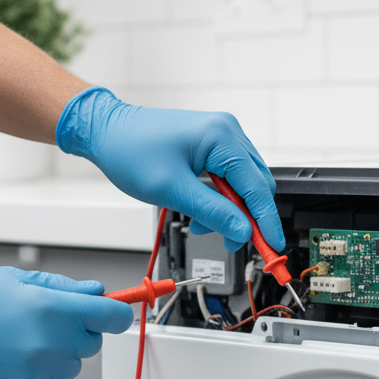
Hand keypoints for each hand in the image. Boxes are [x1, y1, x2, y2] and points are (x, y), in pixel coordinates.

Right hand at [0, 267, 133, 378]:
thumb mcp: (13, 279)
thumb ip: (61, 288)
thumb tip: (94, 292)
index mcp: (51, 309)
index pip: (112, 317)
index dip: (116, 314)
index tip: (116, 314)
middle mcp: (49, 343)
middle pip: (90, 345)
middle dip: (75, 334)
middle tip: (41, 323)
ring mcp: (36, 373)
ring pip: (68, 369)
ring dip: (52, 357)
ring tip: (14, 342)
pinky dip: (33, 378)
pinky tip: (6, 361)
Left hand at [56, 87, 283, 253]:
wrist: (106, 131)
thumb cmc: (130, 151)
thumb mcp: (172, 190)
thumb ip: (212, 212)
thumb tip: (243, 230)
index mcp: (221, 137)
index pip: (257, 187)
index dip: (266, 221)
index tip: (272, 247)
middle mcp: (227, 132)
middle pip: (256, 186)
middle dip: (246, 218)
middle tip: (231, 242)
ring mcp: (221, 137)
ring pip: (243, 185)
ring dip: (229, 211)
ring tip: (202, 224)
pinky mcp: (212, 146)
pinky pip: (228, 179)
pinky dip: (219, 201)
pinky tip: (200, 212)